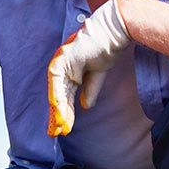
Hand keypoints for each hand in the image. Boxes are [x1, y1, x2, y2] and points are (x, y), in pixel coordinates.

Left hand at [47, 0, 131, 136]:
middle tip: (56, 133)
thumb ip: (90, 91)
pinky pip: (59, 86)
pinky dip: (59, 100)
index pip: (64, 97)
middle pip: (59, 98)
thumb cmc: (105, 49)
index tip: (64, 129)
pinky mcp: (62, 63)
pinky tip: (59, 114)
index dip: (65, 114)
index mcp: (69, 73)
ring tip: (59, 128)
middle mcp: (62, 70)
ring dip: (58, 113)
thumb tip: (86, 107)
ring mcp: (60, 66)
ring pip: (57, 95)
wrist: (112, 35)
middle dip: (58, 117)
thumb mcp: (97, 76)